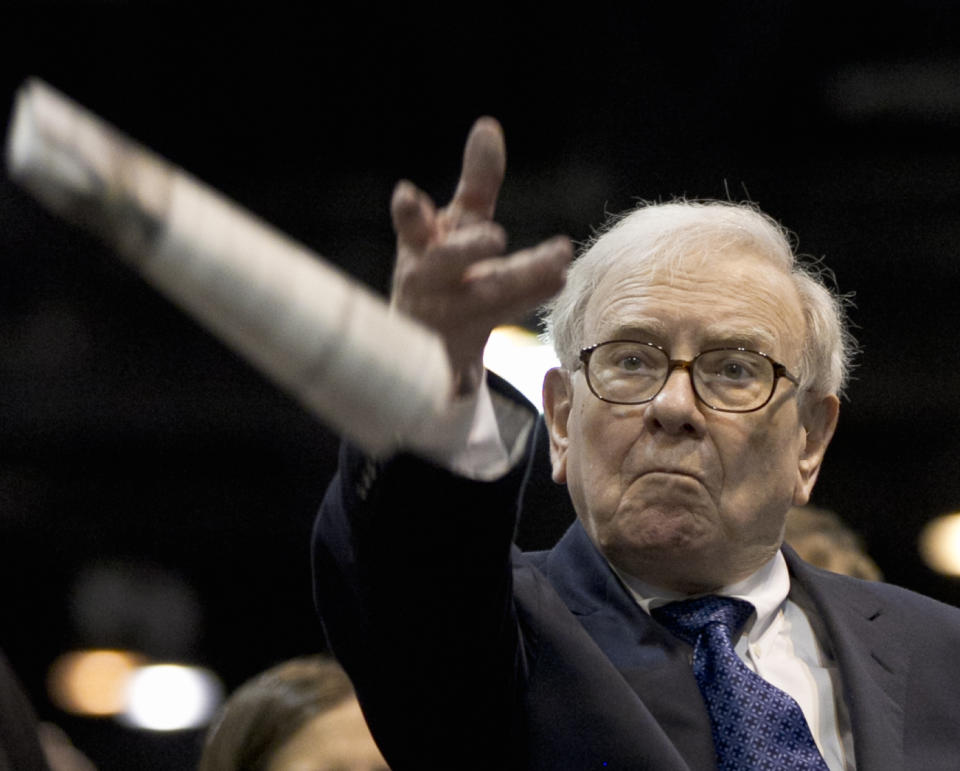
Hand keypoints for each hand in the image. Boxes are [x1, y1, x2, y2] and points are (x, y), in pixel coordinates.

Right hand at [390, 117, 571, 395]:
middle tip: (496, 236)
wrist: (426, 344)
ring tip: (558, 263)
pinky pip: (502, 320)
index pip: (411, 224)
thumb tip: (487, 125)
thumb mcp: (457, 225)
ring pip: (485, 297)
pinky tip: (558, 280)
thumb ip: (476, 182)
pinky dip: (529, 299)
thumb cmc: (446, 269)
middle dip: (466, 249)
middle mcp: (426, 280)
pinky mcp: (466, 344)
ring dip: (522, 280)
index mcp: (419, 246)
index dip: (409, 213)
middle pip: (445, 263)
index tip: (408, 195)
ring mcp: (447, 315)